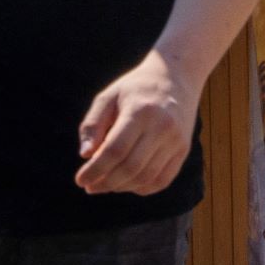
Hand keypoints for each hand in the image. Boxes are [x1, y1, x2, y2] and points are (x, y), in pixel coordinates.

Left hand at [74, 51, 197, 196]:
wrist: (177, 76)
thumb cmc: (136, 88)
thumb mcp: (108, 97)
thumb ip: (92, 124)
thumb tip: (85, 155)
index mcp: (141, 111)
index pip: (115, 150)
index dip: (95, 170)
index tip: (80, 180)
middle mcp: (163, 127)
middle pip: (130, 168)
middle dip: (105, 183)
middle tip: (90, 187)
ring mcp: (176, 140)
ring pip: (146, 178)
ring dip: (121, 187)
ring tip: (105, 185)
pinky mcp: (184, 149)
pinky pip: (162, 180)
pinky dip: (142, 188)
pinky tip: (127, 183)